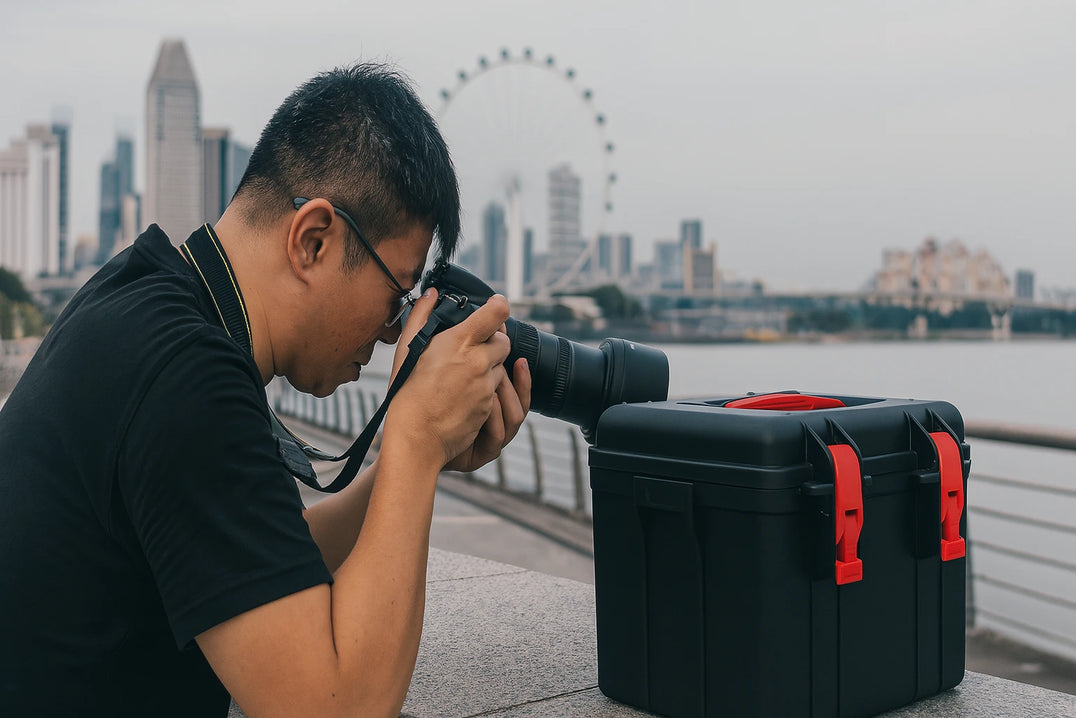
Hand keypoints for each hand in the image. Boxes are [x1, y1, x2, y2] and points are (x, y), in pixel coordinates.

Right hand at [383, 290, 518, 468]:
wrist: (415, 437)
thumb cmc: (406, 393)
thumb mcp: (407, 349)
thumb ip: (420, 315)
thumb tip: (431, 293)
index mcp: (460, 342)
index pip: (497, 313)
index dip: (499, 306)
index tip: (495, 305)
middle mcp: (478, 361)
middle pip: (504, 341)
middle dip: (495, 340)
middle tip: (476, 345)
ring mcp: (486, 385)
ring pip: (501, 367)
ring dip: (489, 366)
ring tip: (463, 374)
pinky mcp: (489, 406)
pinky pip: (494, 391)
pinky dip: (485, 388)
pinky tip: (462, 393)